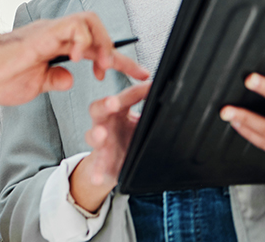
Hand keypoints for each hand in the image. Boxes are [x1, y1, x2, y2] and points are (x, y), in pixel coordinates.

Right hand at [0, 12, 148, 105]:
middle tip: (119, 73)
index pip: (94, 47)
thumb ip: (53, 79)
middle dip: (117, 50)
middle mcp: (54, 34)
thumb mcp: (34, 85)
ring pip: (90, 21)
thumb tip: (70, 78)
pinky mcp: (41, 34)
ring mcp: (48, 31)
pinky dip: (84, 40)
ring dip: (103, 44)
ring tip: (103, 67)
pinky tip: (79, 59)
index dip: (121, 61)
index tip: (139, 74)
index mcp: (54, 45)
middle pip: (98, 28)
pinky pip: (73, 26)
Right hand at [69, 82, 150, 211]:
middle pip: (99, 108)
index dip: (136, 91)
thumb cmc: (129, 137)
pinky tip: (98, 178)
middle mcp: (106, 123)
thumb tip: (172, 98)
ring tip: (101, 135)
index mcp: (119, 111)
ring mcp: (100, 142)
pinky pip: (96, 166)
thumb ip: (153, 112)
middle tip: (112, 103)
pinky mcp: (100, 162)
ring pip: (93, 135)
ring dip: (96, 135)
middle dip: (105, 104)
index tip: (150, 86)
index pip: (126, 96)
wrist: (116, 163)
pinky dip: (96, 172)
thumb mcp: (142, 122)